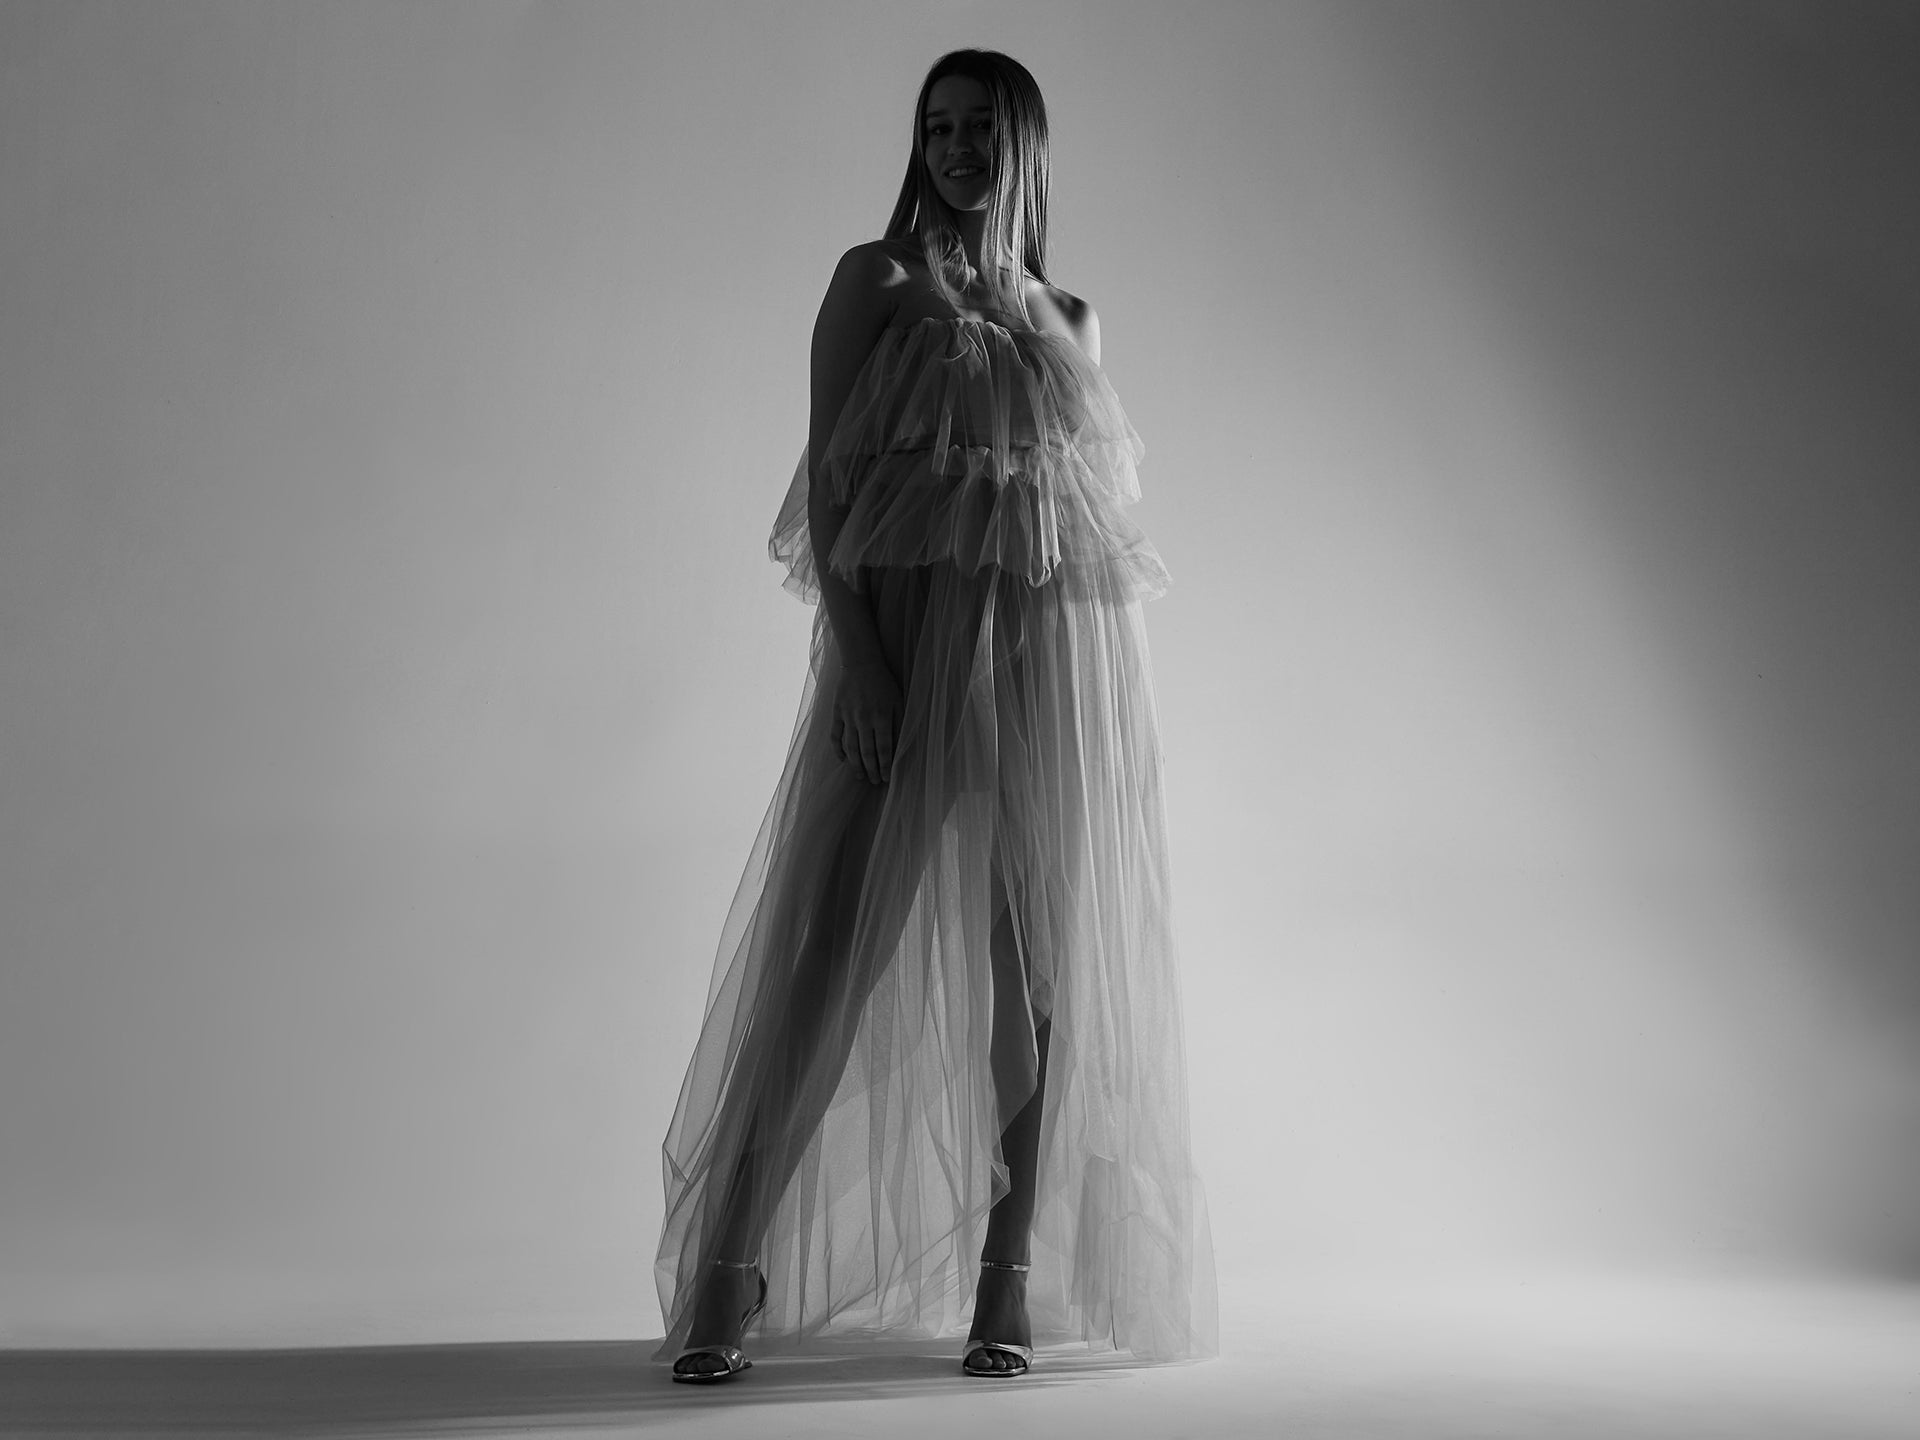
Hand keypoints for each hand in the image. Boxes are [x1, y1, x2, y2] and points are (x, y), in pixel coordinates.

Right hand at [830, 657, 902, 786]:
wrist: (861, 663)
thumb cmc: (884, 683)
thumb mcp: (898, 701)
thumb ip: (899, 724)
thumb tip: (899, 747)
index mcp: (882, 716)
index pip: (884, 748)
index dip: (885, 766)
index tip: (887, 778)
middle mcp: (864, 719)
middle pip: (866, 752)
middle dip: (871, 770)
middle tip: (874, 782)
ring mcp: (848, 716)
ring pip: (850, 747)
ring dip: (855, 764)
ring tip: (860, 776)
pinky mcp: (837, 713)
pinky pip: (835, 736)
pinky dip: (838, 750)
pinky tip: (843, 760)